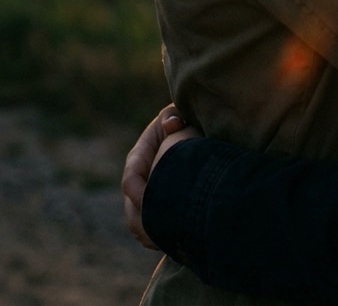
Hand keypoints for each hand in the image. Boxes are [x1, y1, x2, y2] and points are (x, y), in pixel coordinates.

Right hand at [122, 105, 199, 248]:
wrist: (188, 129)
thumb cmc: (184, 120)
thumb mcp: (178, 115)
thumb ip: (173, 117)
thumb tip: (172, 123)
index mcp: (141, 154)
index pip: (130, 178)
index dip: (139, 193)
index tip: (150, 202)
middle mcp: (139, 176)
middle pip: (131, 206)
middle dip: (142, 221)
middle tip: (157, 234)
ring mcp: (144, 191)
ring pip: (136, 220)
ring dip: (147, 232)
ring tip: (164, 240)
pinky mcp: (153, 203)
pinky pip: (146, 226)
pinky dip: (154, 235)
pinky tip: (170, 241)